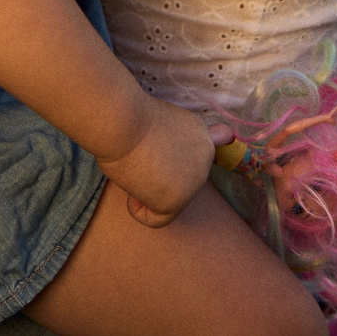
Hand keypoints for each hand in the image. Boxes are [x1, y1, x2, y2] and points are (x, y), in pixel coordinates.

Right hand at [94, 97, 215, 227]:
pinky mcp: (178, 200)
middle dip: (157, 177)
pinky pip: (156, 219)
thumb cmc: (129, 116)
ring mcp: (196, 180)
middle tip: (138, 160)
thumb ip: (178, 140)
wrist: (123, 122)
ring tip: (134, 170)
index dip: (175, 160)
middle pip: (178, 181)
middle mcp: (205, 155)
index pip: (196, 157)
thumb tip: (212, 143)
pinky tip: (131, 195)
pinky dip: (139, 211)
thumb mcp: (160, 121)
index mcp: (199, 132)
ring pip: (166, 200)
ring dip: (146, 191)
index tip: (157, 157)